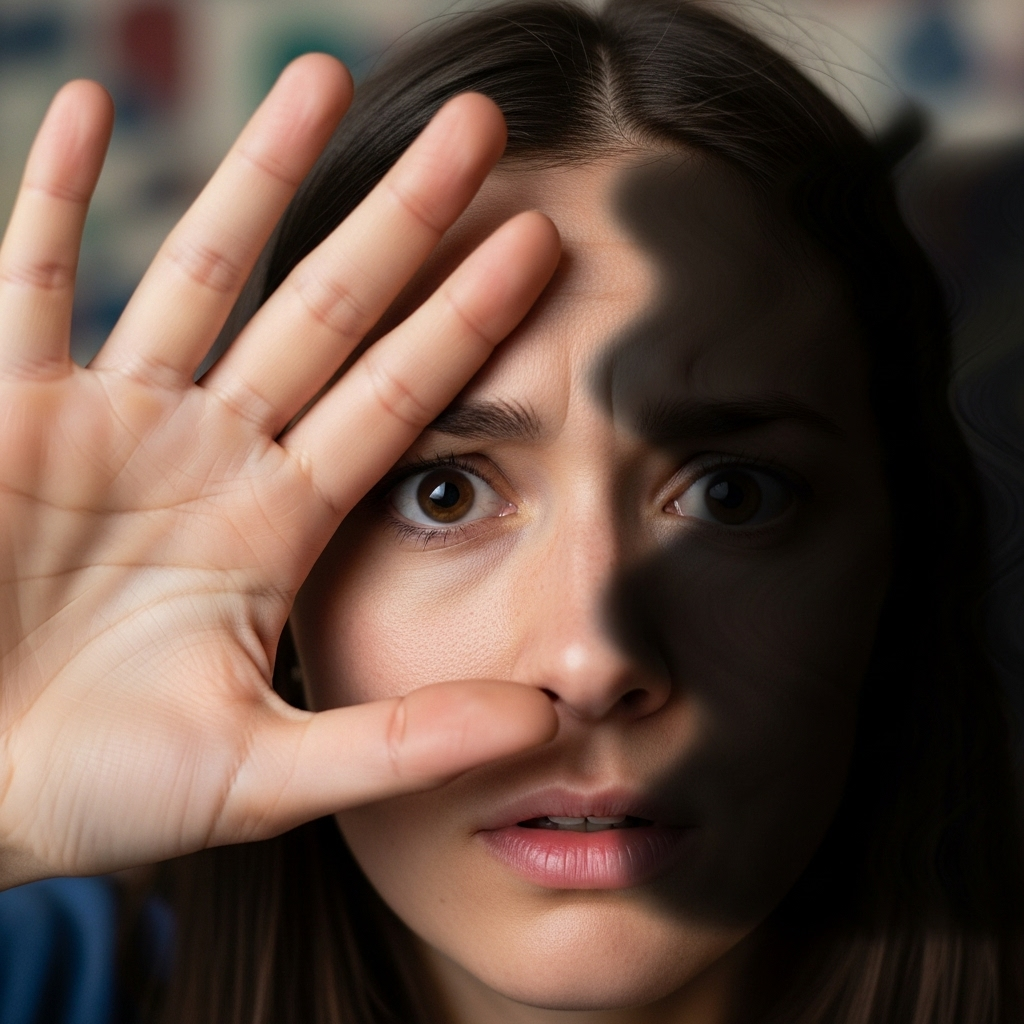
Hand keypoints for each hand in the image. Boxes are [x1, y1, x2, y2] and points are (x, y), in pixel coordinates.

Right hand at [0, 56, 559, 887]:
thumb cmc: (100, 792)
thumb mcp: (264, 774)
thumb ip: (401, 744)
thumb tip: (544, 721)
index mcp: (276, 524)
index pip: (396, 397)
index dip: (467, 322)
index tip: (542, 243)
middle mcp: (210, 453)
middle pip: (326, 310)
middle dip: (400, 220)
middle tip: (481, 127)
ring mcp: (110, 421)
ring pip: (200, 271)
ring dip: (259, 176)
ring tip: (324, 76)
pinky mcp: (6, 411)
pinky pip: (28, 280)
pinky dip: (55, 198)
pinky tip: (94, 107)